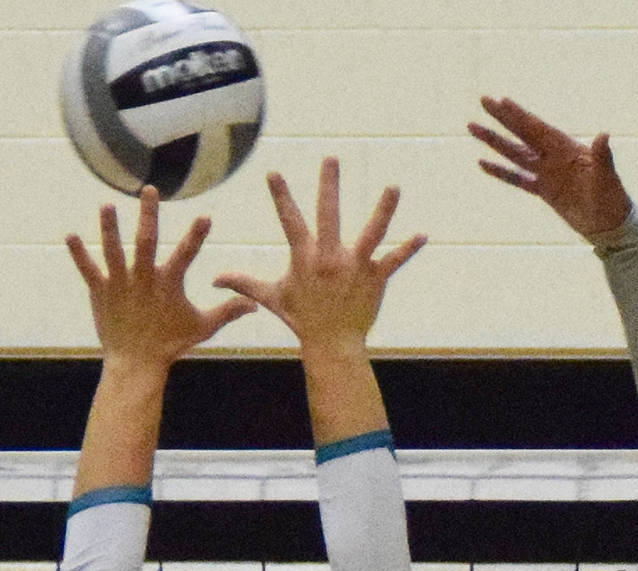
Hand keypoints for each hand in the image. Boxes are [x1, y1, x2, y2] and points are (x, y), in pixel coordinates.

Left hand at [66, 186, 254, 369]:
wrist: (136, 364)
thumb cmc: (171, 344)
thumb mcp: (203, 327)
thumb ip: (228, 311)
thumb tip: (254, 305)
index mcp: (169, 283)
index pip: (188, 254)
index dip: (197, 235)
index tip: (205, 216)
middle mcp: (144, 279)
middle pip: (146, 241)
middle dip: (149, 214)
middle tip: (148, 190)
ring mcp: (120, 284)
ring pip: (114, 251)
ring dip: (110, 228)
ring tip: (107, 206)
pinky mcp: (101, 292)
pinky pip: (88, 270)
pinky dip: (79, 254)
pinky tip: (70, 236)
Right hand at [214, 158, 424, 357]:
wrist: (331, 345)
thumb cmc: (301, 320)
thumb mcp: (271, 298)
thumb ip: (244, 284)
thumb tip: (214, 279)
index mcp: (305, 257)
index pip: (289, 220)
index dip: (280, 196)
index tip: (274, 172)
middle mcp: (329, 257)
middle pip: (329, 214)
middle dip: (329, 186)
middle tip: (331, 158)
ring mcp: (353, 266)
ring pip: (370, 233)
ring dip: (382, 210)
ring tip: (393, 187)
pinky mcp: (374, 278)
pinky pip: (393, 260)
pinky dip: (408, 249)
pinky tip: (422, 236)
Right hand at [470, 95, 630, 239]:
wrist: (610, 225)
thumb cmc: (613, 199)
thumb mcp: (607, 178)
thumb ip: (602, 157)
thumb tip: (603, 134)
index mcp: (567, 149)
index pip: (537, 129)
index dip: (520, 115)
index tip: (502, 100)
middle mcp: (553, 156)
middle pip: (521, 134)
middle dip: (502, 118)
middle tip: (484, 100)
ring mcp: (547, 173)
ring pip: (514, 153)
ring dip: (494, 141)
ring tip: (473, 128)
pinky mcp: (543, 191)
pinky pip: (517, 179)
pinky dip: (500, 172)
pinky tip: (483, 163)